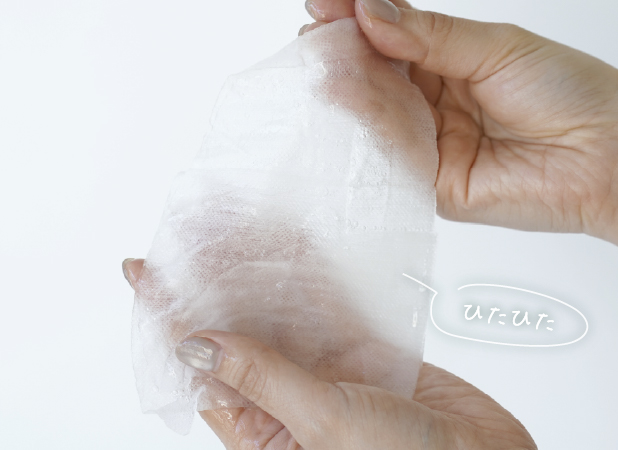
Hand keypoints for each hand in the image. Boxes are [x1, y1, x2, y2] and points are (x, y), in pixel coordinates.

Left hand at [124, 259, 536, 448]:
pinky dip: (310, 273)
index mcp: (262, 432)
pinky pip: (329, 305)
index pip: (199, 365)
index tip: (143, 272)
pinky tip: (291, 244)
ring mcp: (327, 371)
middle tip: (191, 228)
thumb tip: (197, 344)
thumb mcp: (321, 426)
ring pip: (282, 309)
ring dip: (257, 267)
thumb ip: (262, 377)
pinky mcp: (366, 351)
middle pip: (237, 327)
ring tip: (231, 222)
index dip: (169, 316)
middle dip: (212, 278)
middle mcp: (288, 398)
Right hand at [301, 0, 617, 297]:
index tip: (326, 4)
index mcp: (450, 62)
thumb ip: (430, 36)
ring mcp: (430, 144)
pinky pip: (393, 159)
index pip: (390, 38)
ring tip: (327, 67)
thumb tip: (370, 12)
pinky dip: (371, 134)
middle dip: (345, 55)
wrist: (606, 156)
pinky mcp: (431, 185)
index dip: (357, 19)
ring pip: (378, 117)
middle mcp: (434, 102)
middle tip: (320, 35)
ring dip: (350, 92)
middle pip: (376, 77)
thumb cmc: (568, 91)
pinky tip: (351, 109)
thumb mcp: (495, 47)